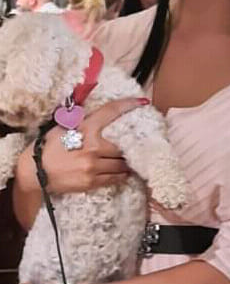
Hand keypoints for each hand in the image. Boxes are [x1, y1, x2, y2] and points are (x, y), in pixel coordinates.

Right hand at [16, 97, 149, 194]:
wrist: (34, 172)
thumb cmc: (48, 147)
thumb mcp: (63, 127)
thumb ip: (82, 120)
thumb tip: (100, 113)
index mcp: (86, 128)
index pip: (112, 112)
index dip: (129, 105)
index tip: (142, 102)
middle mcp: (93, 147)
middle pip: (122, 144)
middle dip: (129, 143)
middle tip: (136, 142)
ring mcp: (93, 166)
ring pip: (122, 163)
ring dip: (127, 161)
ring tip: (130, 159)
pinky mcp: (92, 182)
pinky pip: (115, 178)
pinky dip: (121, 174)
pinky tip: (124, 172)